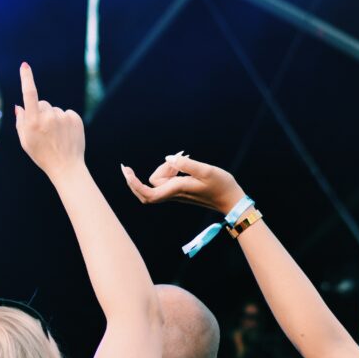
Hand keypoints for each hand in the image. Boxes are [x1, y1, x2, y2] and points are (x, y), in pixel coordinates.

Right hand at [14, 63, 84, 178]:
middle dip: (41, 113)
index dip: (27, 79)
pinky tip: (65, 134)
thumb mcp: (25, 141)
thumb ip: (20, 121)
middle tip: (44, 131)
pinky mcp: (75, 118)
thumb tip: (19, 105)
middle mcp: (48, 117)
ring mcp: (63, 117)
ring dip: (54, 119)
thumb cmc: (42, 155)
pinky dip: (65, 121)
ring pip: (55, 110)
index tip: (25, 66)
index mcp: (33, 123)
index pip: (30, 95)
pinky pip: (66, 113)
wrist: (66, 167)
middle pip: (42, 104)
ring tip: (56, 136)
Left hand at [121, 153, 247, 215]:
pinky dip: (171, 169)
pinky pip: (167, 180)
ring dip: (167, 166)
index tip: (127, 170)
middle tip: (171, 159)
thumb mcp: (206, 171)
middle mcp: (173, 194)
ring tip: (185, 157)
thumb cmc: (221, 185)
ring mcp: (176, 193)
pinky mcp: (180, 191)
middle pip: (150, 184)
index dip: (134, 184)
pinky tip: (184, 162)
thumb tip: (168, 158)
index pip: (147, 192)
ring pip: (159, 180)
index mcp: (176, 189)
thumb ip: (186, 164)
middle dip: (157, 169)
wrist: (231, 200)